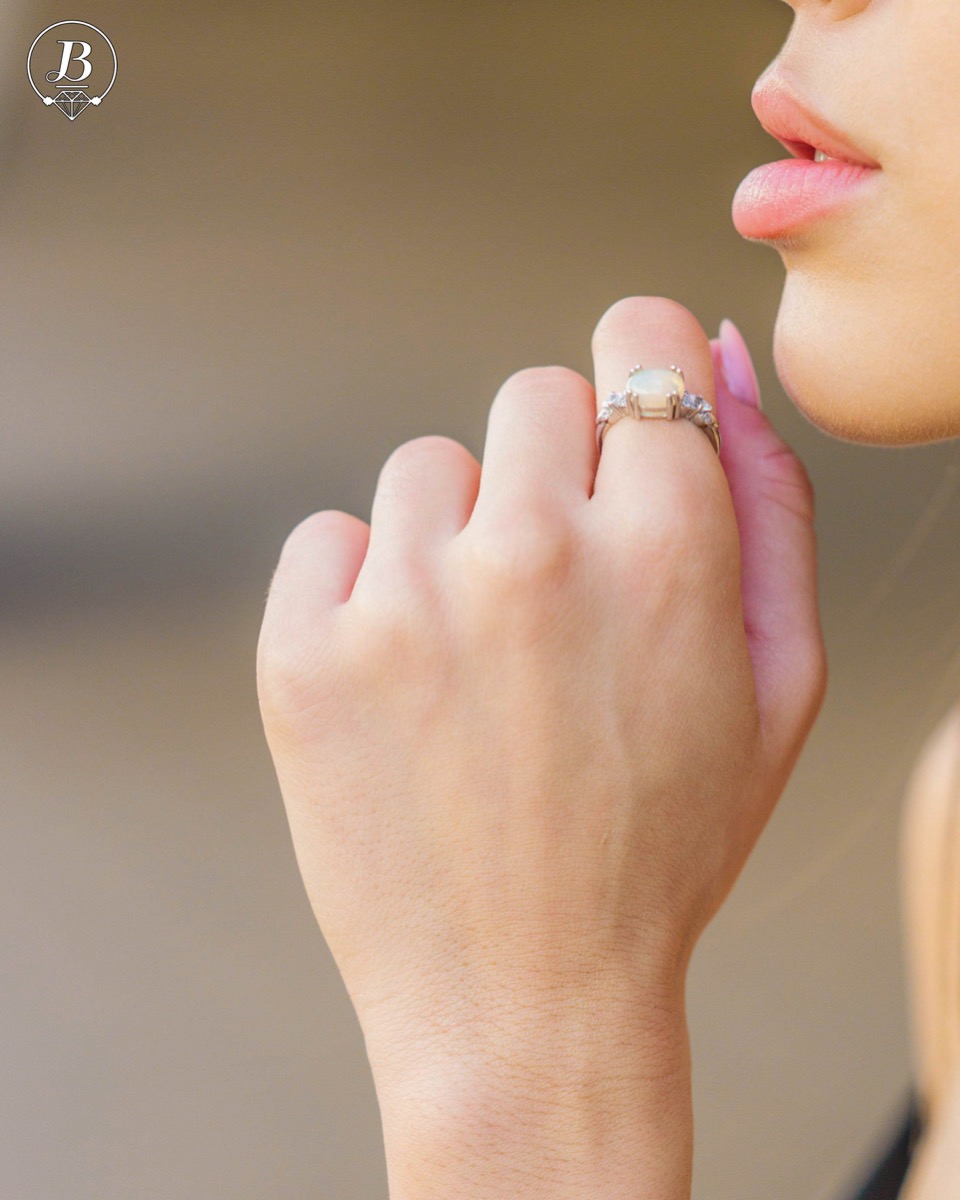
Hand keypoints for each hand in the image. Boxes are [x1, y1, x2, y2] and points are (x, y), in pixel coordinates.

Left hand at [256, 297, 825, 1195]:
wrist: (526, 1000)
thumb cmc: (664, 846)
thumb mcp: (777, 687)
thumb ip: (771, 503)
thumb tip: (723, 361)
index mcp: (666, 550)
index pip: (643, 342)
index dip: (642, 375)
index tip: (623, 434)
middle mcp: (531, 553)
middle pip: (532, 396)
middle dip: (554, 470)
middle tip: (556, 592)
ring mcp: (405, 600)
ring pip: (426, 469)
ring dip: (457, 541)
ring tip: (481, 663)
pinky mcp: (304, 651)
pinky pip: (328, 540)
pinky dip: (362, 591)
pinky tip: (405, 684)